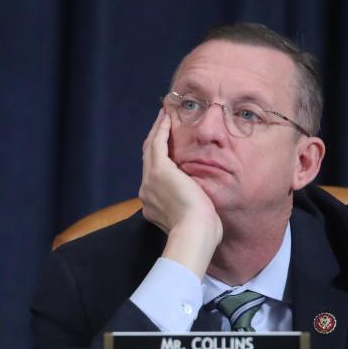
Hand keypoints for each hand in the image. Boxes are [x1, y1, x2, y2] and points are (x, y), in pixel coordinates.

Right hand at [139, 109, 221, 278]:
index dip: (159, 157)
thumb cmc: (201, 232)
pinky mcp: (159, 171)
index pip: (154, 174)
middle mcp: (146, 190)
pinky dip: (161, 130)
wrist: (194, 233)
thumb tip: (200, 204)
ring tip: (164, 116)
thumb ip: (191, 207)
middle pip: (148, 158)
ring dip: (157, 130)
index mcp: (153, 203)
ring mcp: (150, 180)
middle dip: (155, 139)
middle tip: (162, 122)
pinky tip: (167, 117)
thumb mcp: (193, 218)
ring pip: (150, 148)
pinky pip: (157, 144)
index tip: (166, 146)